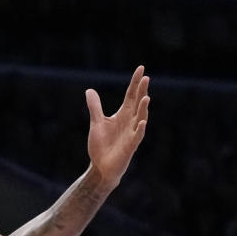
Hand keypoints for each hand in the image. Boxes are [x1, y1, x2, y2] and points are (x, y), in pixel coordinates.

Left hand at [85, 65, 149, 188]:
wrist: (101, 166)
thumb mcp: (97, 123)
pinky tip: (142, 122)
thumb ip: (95, 107)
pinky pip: (136, 137)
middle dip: (141, 91)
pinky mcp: (130, 147)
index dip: (135, 83)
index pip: (131, 95)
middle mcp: (130, 122)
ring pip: (140, 118)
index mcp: (122, 115)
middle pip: (137, 104)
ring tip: (146, 97)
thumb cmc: (101, 145)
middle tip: (146, 77)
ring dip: (143, 109)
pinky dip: (139, 129)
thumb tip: (90, 90)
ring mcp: (131, 134)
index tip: (141, 69)